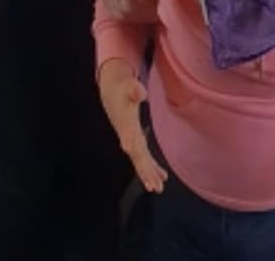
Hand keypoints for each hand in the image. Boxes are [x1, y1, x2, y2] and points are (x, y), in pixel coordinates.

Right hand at [99, 60, 166, 193]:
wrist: (112, 92)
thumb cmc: (122, 88)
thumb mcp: (128, 86)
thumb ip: (134, 89)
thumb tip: (142, 93)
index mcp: (125, 124)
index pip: (130, 139)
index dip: (133, 149)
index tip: (134, 160)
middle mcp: (127, 136)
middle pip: (137, 156)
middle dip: (144, 171)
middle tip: (154, 187)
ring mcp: (131, 140)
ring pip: (140, 160)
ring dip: (149, 173)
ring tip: (158, 187)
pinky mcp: (134, 141)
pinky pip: (144, 157)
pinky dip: (152, 167)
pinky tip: (162, 177)